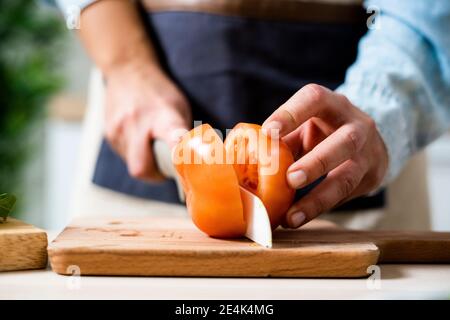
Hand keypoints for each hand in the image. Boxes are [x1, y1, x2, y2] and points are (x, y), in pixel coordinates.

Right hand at [104, 61, 190, 180]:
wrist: (127, 70)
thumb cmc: (160, 92)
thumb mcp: (180, 106)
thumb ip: (184, 134)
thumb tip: (195, 161)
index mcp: (164, 115)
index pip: (173, 139)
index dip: (179, 156)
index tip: (186, 168)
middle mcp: (138, 123)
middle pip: (142, 167)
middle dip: (155, 176)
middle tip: (166, 171)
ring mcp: (119, 129)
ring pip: (133, 165)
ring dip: (145, 165)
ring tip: (152, 148)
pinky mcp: (109, 134)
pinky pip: (125, 156)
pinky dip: (135, 155)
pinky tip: (140, 140)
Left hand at [262, 84, 387, 227]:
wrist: (370, 142)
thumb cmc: (324, 132)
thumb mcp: (306, 125)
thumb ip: (282, 137)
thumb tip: (241, 156)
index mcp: (332, 104)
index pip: (314, 100)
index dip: (290, 114)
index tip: (267, 132)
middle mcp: (356, 125)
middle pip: (343, 142)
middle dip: (316, 162)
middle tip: (290, 179)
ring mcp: (368, 153)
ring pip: (348, 177)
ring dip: (318, 198)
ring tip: (292, 216)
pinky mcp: (371, 177)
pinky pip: (346, 197)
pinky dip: (319, 209)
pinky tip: (298, 218)